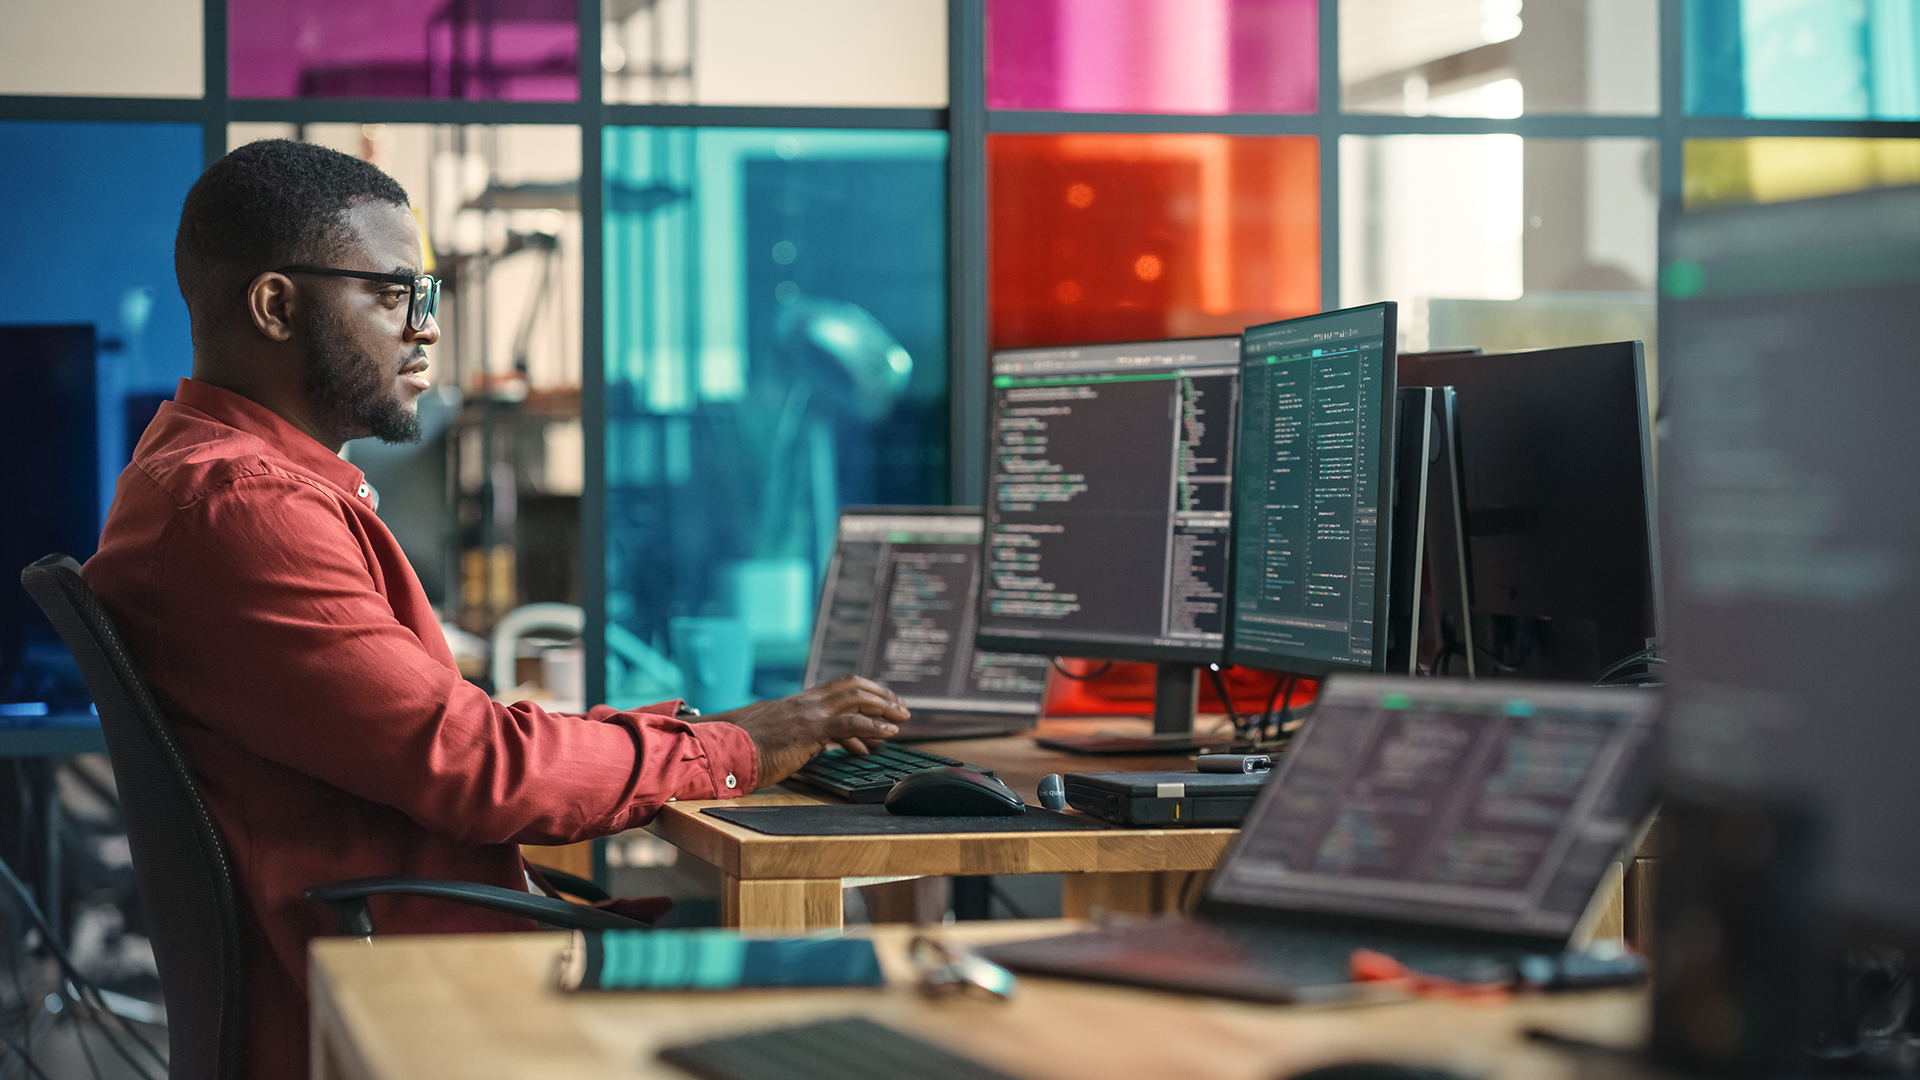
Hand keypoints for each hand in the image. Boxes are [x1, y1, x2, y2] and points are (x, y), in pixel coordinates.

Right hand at [705, 676, 909, 788]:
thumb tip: (809, 746)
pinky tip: (889, 734)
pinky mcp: (808, 730)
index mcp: (795, 704)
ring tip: (902, 718)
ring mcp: (807, 714)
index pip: (837, 689)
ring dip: (883, 706)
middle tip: (900, 708)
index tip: (880, 704)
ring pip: (855, 698)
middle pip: (851, 686)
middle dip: (880, 694)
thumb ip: (791, 737)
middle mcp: (804, 703)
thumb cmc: (739, 750)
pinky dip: (874, 726)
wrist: (721, 751)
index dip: (863, 693)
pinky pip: (849, 724)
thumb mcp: (771, 738)